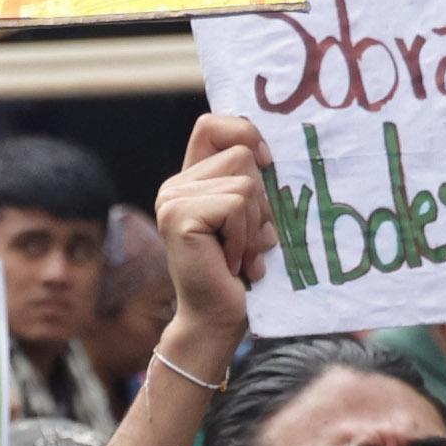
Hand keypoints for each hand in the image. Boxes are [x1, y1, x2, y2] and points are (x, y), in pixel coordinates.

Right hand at [155, 114, 273, 379]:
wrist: (217, 320)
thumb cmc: (242, 274)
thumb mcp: (252, 219)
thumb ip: (253, 184)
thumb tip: (273, 151)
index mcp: (191, 181)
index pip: (213, 125)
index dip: (245, 133)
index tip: (268, 164)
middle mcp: (175, 186)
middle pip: (241, 155)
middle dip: (262, 202)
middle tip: (250, 241)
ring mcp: (172, 199)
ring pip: (244, 183)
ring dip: (255, 225)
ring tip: (242, 255)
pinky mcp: (178, 216)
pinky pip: (236, 205)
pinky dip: (245, 237)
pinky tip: (232, 262)